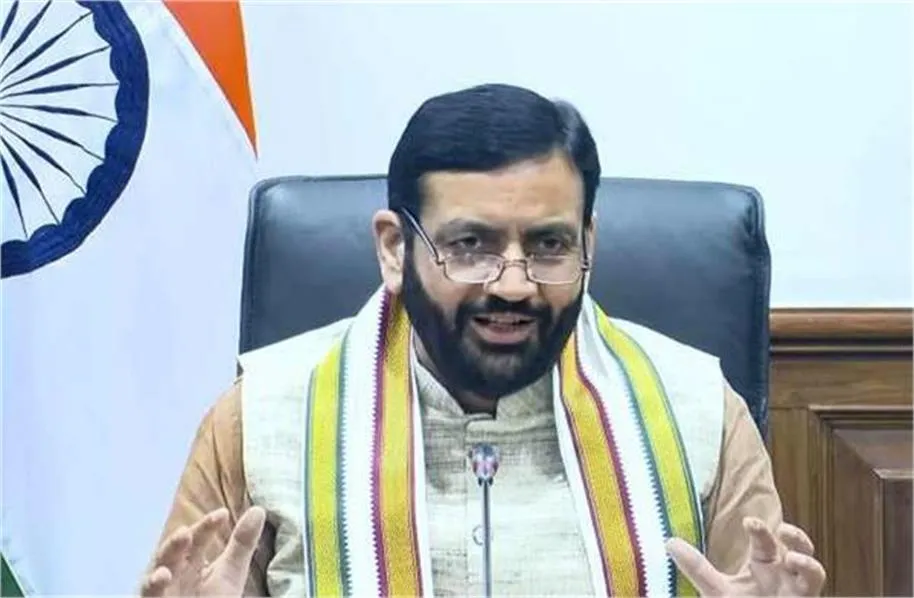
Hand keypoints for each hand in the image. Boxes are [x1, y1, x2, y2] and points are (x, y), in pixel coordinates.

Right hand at [140, 506, 265, 596]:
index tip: (222, 514)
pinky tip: (161, 576)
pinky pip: (150, 595)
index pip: (198, 538)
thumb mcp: (232, 572)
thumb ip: (242, 543)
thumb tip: (258, 509)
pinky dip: (153, 586)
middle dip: (176, 543)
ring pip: (156, 575)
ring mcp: (162, 590)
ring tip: (169, 559)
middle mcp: (174, 572)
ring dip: (162, 566)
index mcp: (192, 560)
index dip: (207, 526)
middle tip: (185, 533)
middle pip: (172, 554)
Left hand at [666, 516, 825, 595]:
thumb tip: (669, 542)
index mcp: (763, 565)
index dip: (760, 529)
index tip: (749, 522)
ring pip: (815, 570)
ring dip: (808, 560)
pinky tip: (797, 568)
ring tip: (793, 557)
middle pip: (795, 547)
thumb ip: (697, 567)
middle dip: (792, 536)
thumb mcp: (716, 589)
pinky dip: (811, 573)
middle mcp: (783, 575)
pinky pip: (816, 585)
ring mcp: (796, 590)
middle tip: (780, 529)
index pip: (764, 540)